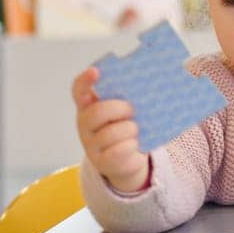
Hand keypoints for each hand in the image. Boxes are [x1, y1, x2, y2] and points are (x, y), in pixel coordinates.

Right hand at [71, 67, 149, 193]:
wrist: (128, 159)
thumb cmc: (126, 127)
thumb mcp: (124, 111)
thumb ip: (128, 96)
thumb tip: (154, 79)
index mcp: (88, 106)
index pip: (79, 90)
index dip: (85, 81)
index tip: (96, 71)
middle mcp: (85, 124)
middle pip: (96, 112)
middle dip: (119, 109)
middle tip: (133, 110)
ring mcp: (91, 144)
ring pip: (110, 134)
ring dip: (129, 129)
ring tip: (136, 129)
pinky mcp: (102, 162)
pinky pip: (117, 152)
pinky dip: (131, 146)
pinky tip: (136, 144)